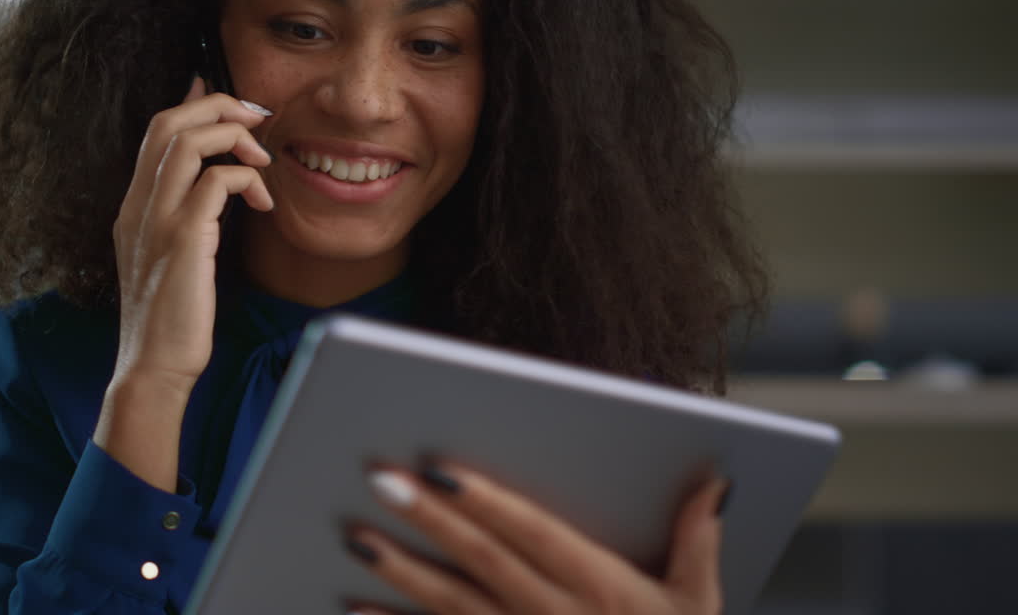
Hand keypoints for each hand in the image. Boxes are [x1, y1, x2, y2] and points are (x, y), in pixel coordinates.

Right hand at [94, 76, 272, 490]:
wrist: (152, 368)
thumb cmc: (169, 321)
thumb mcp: (169, 261)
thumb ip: (184, 220)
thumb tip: (215, 186)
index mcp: (133, 209)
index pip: (155, 132)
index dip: (192, 104)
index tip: (227, 99)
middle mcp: (138, 206)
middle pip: (168, 123)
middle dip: (218, 106)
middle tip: (256, 117)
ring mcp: (156, 220)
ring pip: (187, 140)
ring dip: (233, 135)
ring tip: (261, 159)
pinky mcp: (184, 239)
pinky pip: (218, 181)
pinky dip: (247, 179)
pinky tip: (264, 203)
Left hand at [345, 464, 728, 614]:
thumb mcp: (699, 607)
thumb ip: (698, 542)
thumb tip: (712, 483)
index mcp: (600, 589)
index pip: (535, 534)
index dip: (489, 501)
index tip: (443, 467)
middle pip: (483, 562)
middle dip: (429, 520)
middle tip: (380, 480)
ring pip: (452, 606)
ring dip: (400, 572)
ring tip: (356, 537)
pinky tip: (356, 607)